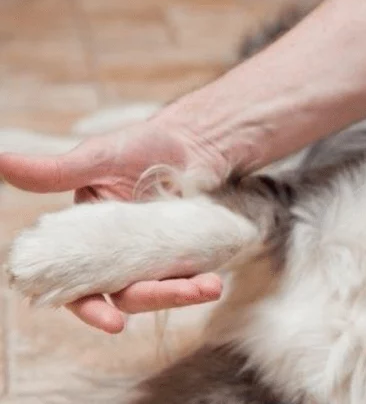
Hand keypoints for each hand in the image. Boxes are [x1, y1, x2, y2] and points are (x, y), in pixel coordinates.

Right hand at [0, 119, 228, 332]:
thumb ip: (55, 171)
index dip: (90, 309)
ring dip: (184, 293)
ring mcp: (154, 256)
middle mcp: (118, 255)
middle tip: (187, 292)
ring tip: (211, 286)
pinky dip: (199, 281)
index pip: (79, 285)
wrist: (195, 140)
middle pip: (128, 294)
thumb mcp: (98, 157)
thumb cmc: (142, 146)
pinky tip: (213, 279)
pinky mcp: (185, 253)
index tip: (114, 323)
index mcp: (86, 240)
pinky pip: (187, 276)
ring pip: (161, 289)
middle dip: (156, 298)